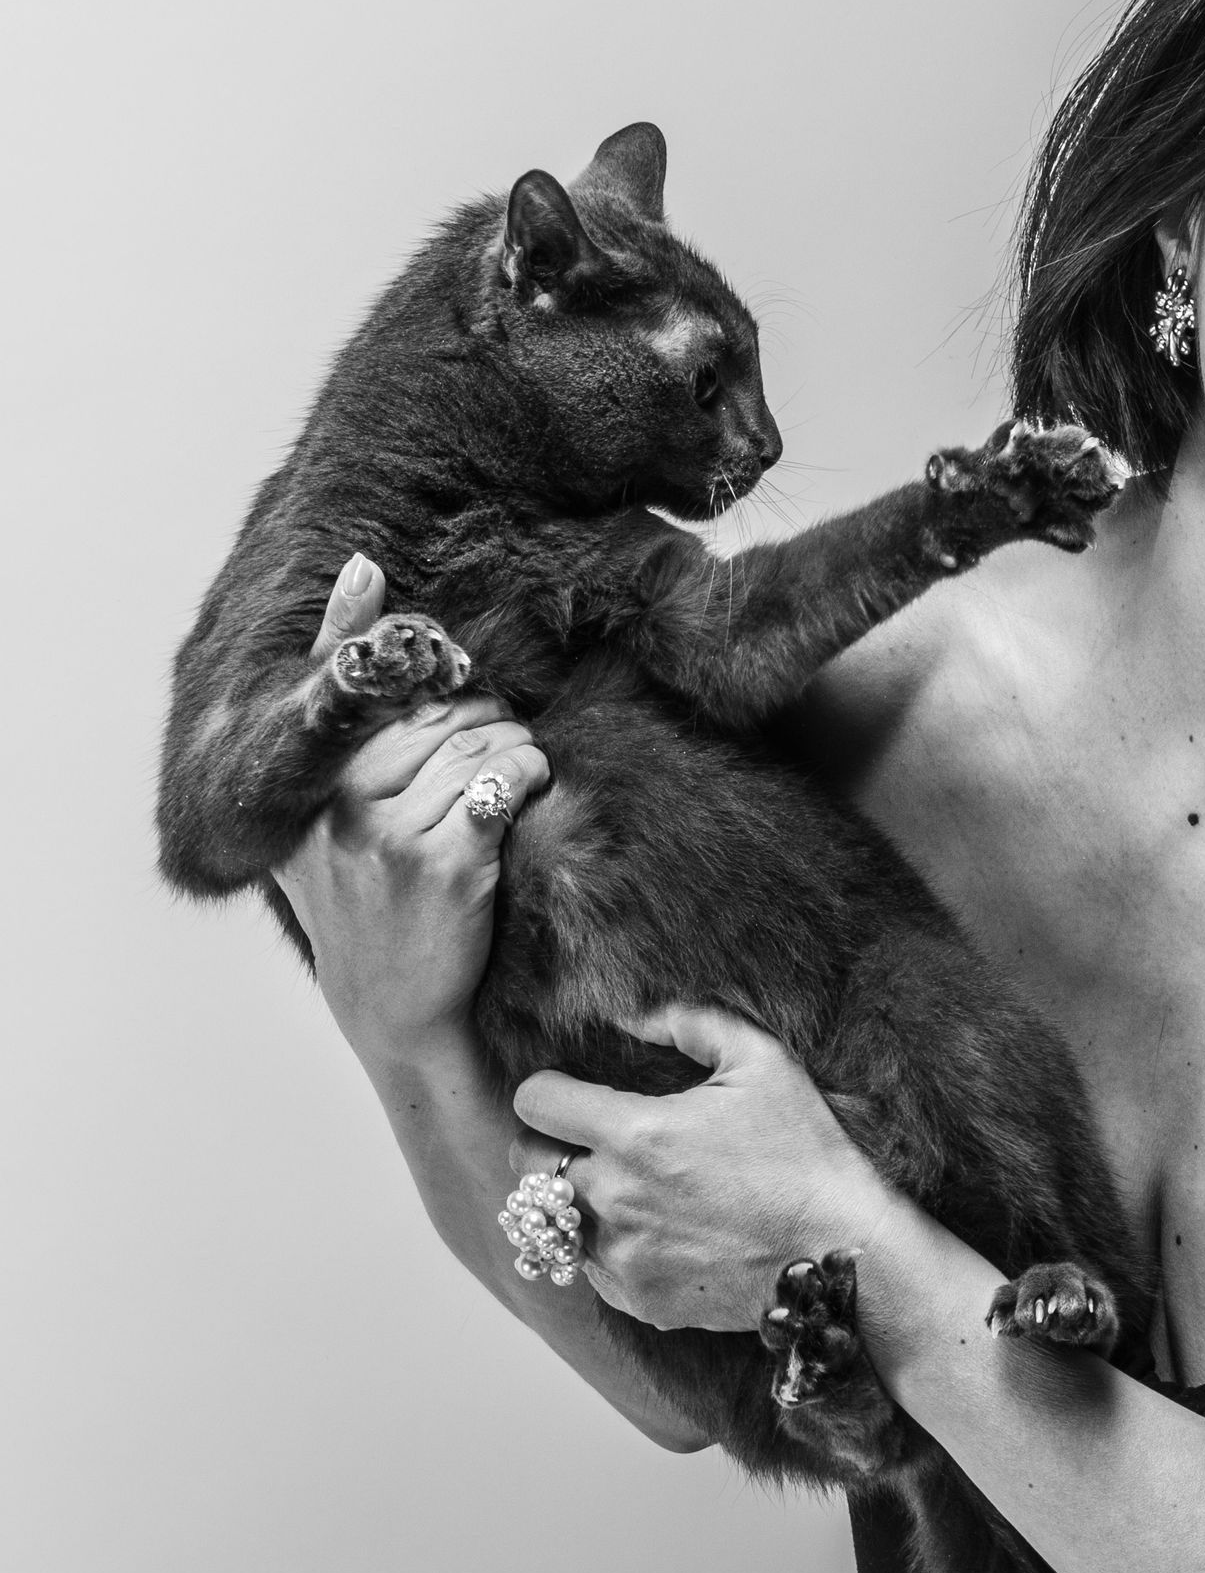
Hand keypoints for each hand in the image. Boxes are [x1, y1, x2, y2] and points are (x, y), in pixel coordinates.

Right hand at [273, 555, 549, 1066]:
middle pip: (440, 709)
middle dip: (482, 713)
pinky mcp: (445, 866)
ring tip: (509, 770)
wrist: (392, 1008)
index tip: (447, 675)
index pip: (374, 675)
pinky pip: (505, 781)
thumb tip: (365, 564)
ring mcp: (392, 835)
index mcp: (308, 778)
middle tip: (493, 739)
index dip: (427, 668)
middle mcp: (342, 800)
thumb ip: (333, 679)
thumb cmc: (358, 892)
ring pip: (480, 741)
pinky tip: (524, 792)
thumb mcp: (319, 799)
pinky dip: (528, 776)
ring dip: (512, 746)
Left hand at [513, 1005, 901, 1331]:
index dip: (548, 1090)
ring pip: (554, 1219)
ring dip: (577, 1200)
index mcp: (635, 1134)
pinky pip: (592, 1268)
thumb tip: (633, 1018)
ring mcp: (623, 1255)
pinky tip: (655, 1232)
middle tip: (590, 1141)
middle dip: (549, 1144)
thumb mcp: (762, 1062)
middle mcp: (615, 1198)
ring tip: (627, 1189)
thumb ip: (690, 1024)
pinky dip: (609, 1248)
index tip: (572, 1094)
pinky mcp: (638, 1299)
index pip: (534, 1103)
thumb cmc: (807, 1152)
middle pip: (525, 1163)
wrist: (842, 1252)